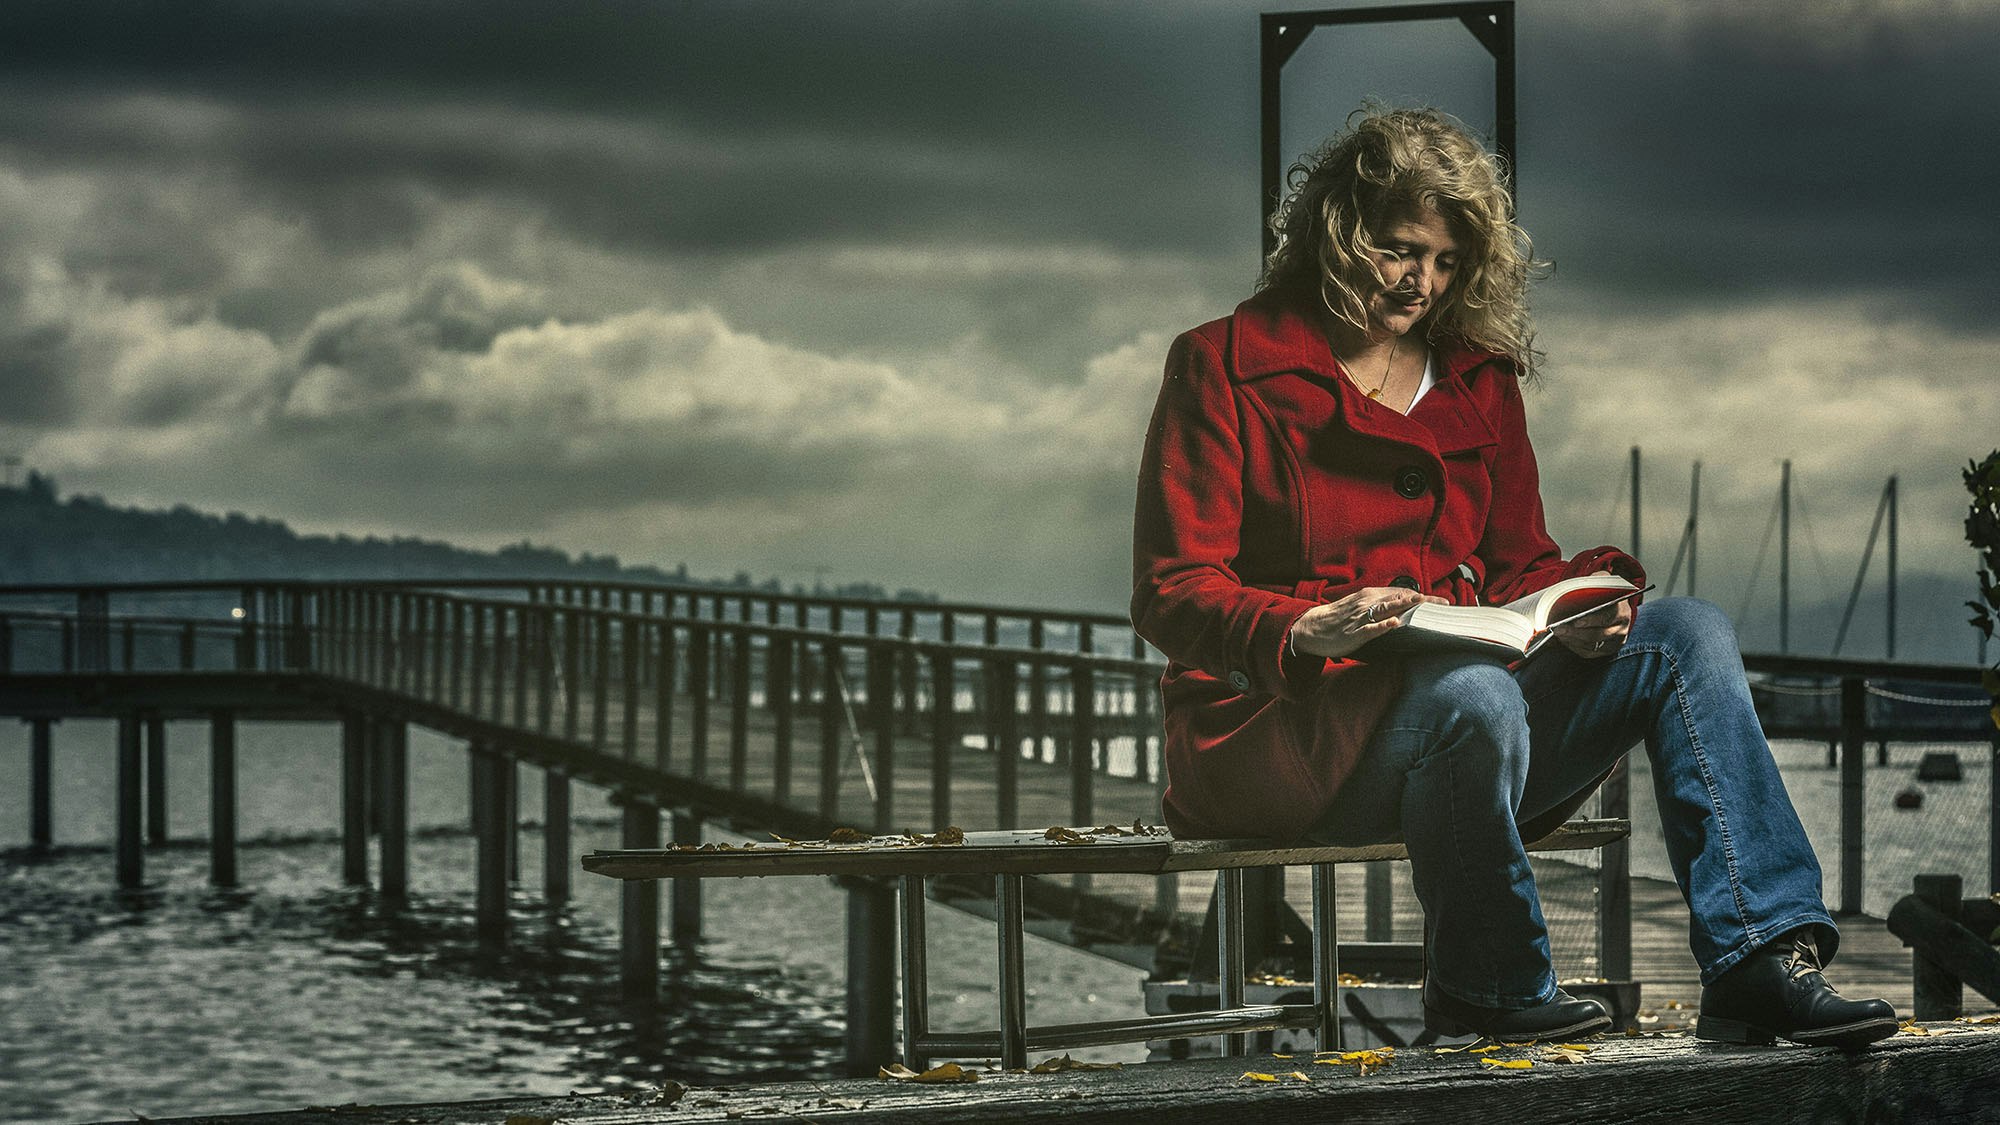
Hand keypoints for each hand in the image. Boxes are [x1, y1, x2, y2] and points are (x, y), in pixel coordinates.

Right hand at [1288, 587, 1446, 660]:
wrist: (1311, 627)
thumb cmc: (1339, 618)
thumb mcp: (1360, 605)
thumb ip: (1380, 605)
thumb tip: (1403, 608)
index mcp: (1370, 595)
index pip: (1401, 593)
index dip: (1422, 596)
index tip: (1442, 601)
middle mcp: (1367, 602)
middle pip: (1399, 599)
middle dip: (1423, 601)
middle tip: (1444, 604)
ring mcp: (1360, 617)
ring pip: (1386, 608)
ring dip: (1405, 606)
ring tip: (1422, 603)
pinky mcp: (1354, 633)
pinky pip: (1371, 627)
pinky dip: (1383, 625)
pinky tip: (1394, 623)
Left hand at [1550, 573, 1632, 659]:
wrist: (1613, 603)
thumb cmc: (1603, 593)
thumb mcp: (1603, 581)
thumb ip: (1597, 580)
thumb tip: (1584, 584)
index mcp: (1622, 610)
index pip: (1607, 617)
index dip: (1591, 620)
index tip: (1575, 621)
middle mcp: (1622, 628)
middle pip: (1598, 634)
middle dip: (1576, 632)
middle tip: (1558, 629)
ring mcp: (1616, 641)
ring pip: (1592, 645)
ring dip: (1573, 640)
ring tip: (1558, 634)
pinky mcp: (1608, 650)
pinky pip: (1589, 653)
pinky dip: (1575, 647)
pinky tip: (1564, 640)